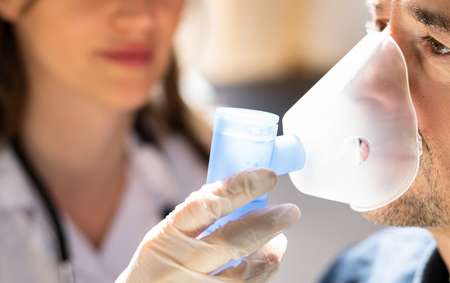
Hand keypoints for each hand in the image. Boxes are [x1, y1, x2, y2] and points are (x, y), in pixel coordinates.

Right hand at [116, 168, 300, 281]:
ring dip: (269, 254)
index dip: (240, 188)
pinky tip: (264, 262)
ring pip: (244, 273)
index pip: (206, 204)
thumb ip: (200, 218)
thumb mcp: (166, 236)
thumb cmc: (159, 265)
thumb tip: (246, 192)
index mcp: (168, 235)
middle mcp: (181, 263)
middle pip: (232, 241)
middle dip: (267, 223)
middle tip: (290, 211)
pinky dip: (261, 273)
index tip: (267, 176)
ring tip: (278, 241)